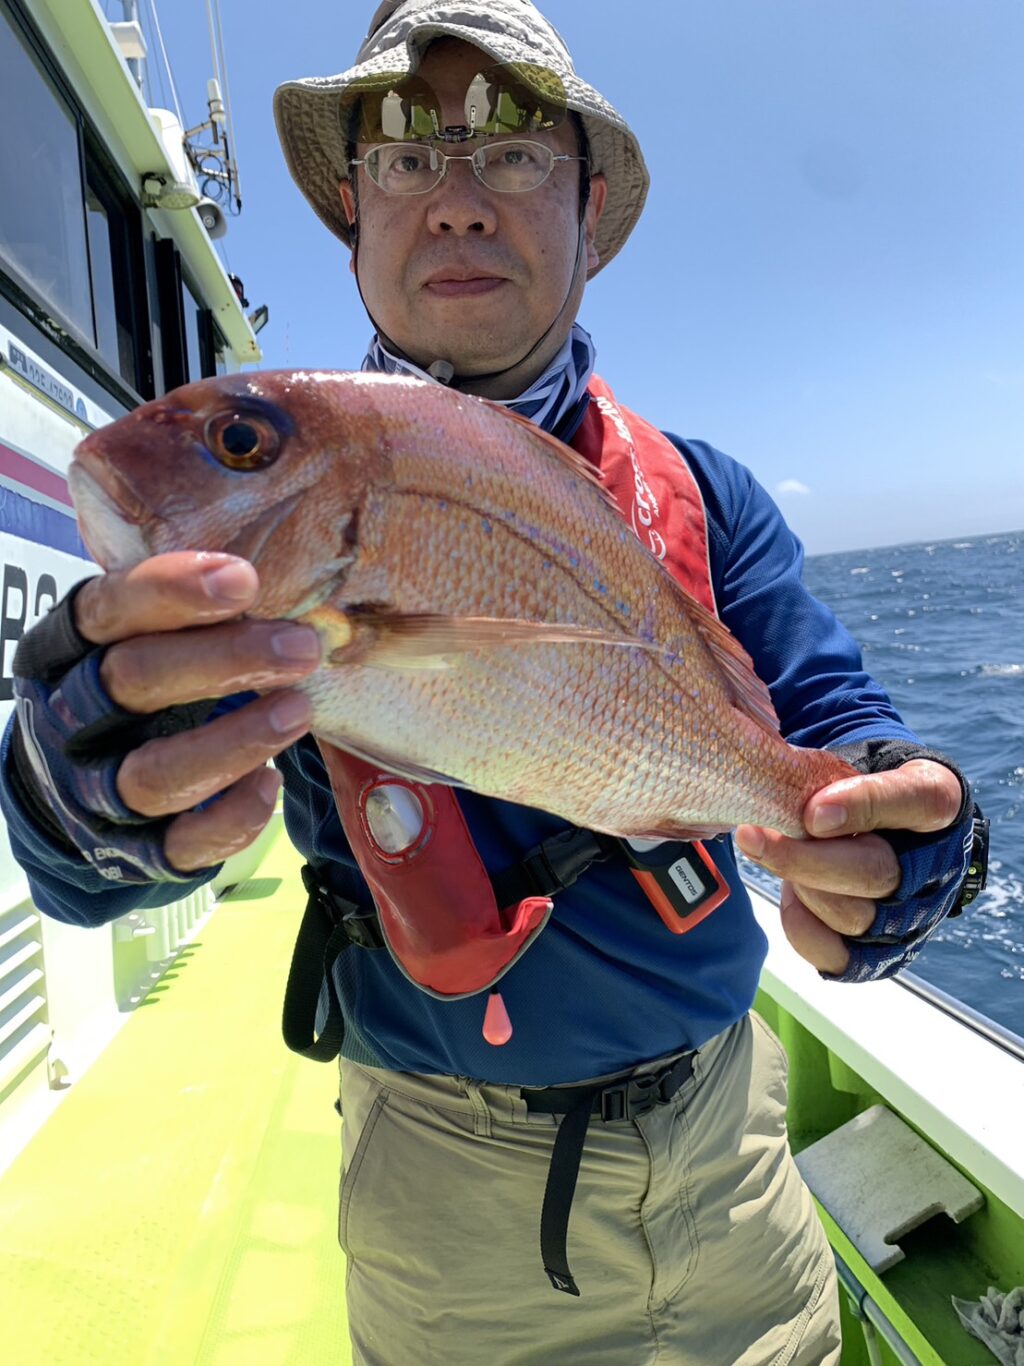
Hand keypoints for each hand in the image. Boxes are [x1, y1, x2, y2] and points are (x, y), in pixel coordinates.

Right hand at [74, 552, 320, 871]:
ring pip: (154, 774)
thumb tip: (294, 571)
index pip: (107, 609)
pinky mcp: (130, 851)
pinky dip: (230, 818)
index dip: (171, 591)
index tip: (245, 579)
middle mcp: (70, 717)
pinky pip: (179, 845)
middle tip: (301, 646)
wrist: (74, 786)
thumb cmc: (133, 686)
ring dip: (233, 743)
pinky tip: (271, 784)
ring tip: (298, 712)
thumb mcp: (139, 636)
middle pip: (133, 682)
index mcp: (66, 647)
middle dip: (223, 660)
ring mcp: (93, 790)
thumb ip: (187, 609)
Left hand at [734, 759, 962, 974]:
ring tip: (767, 853)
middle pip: (875, 873)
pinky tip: (787, 893)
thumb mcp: (853, 762)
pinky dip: (801, 925)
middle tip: (752, 835)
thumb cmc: (855, 789)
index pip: (918, 800)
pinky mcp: (875, 952)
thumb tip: (783, 794)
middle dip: (803, 858)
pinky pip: (835, 952)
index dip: (865, 804)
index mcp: (934, 801)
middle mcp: (932, 866)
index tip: (812, 811)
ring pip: (853, 914)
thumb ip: (827, 771)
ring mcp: (907, 915)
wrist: (866, 825)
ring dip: (799, 885)